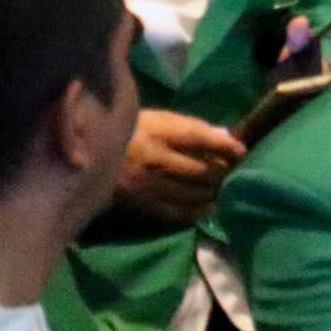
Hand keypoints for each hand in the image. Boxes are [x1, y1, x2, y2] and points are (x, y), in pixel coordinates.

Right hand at [117, 108, 246, 224]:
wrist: (89, 154)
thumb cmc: (129, 131)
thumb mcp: (157, 119)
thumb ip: (190, 126)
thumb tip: (224, 136)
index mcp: (156, 132)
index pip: (198, 138)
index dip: (223, 146)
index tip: (241, 150)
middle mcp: (153, 159)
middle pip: (199, 169)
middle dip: (221, 171)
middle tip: (233, 171)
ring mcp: (147, 185)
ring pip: (191, 193)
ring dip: (212, 191)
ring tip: (223, 188)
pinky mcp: (141, 204)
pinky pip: (175, 212)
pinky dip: (195, 211)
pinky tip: (208, 209)